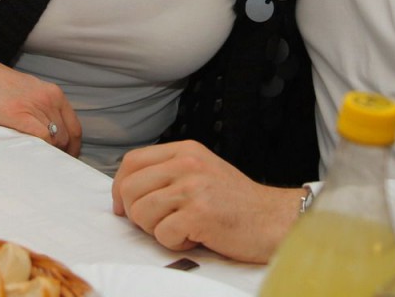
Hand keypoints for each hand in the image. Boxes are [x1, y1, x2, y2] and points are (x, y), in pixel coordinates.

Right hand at [0, 60, 81, 155]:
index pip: (74, 127)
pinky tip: (34, 153)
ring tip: (40, 160)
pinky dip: (42, 147)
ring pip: (56, 139)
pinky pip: (42, 136)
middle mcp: (49, 99)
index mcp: (54, 94)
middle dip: (61, 152)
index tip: (67, 158)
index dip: (74, 147)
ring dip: (50, 152)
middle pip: (66, 136)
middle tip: (50, 163)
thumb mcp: (30, 92)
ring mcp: (35, 107)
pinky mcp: (19, 115)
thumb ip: (43, 108)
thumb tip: (52, 133)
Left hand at [111, 140, 301, 262]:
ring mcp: (193, 188)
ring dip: (156, 230)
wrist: (274, 219)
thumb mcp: (202, 171)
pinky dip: (175, 244)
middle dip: (136, 213)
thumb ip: (169, 173)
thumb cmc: (238, 202)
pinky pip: (163, 234)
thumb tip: (127, 191)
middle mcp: (187, 164)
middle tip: (158, 223)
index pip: (132, 161)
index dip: (120, 187)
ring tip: (183, 228)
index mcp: (186, 150)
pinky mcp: (199, 214)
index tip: (123, 206)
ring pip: (141, 213)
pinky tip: (195, 237)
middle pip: (131, 188)